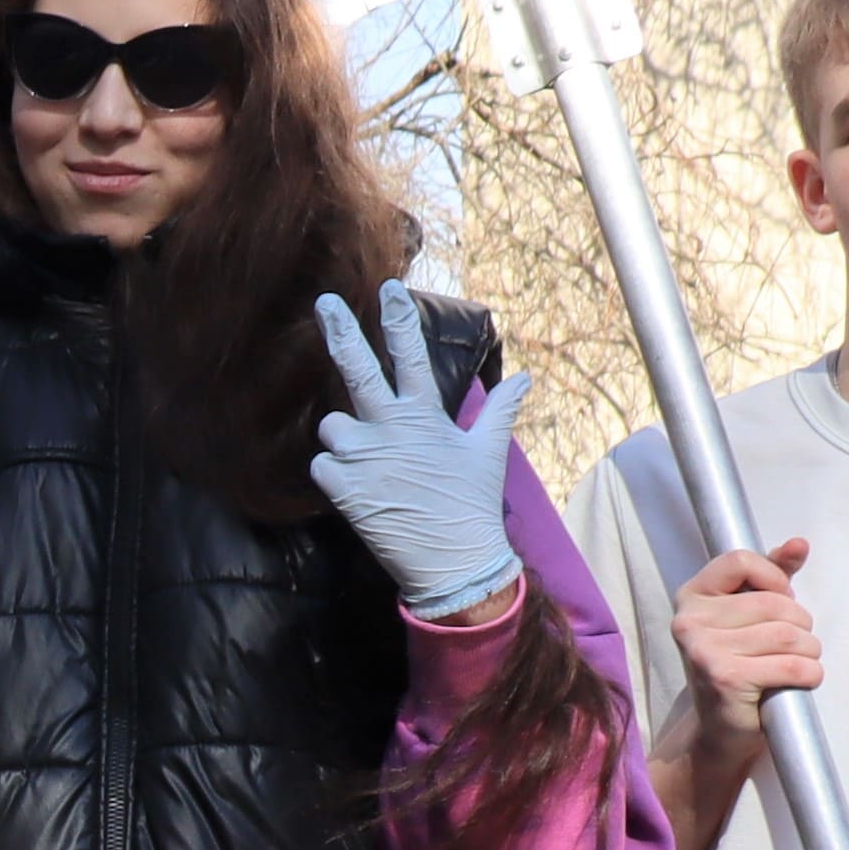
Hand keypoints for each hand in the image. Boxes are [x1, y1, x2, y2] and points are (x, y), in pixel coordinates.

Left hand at [305, 282, 531, 624]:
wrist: (452, 560)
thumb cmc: (470, 503)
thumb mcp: (488, 451)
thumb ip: (499, 409)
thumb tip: (526, 378)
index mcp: (424, 416)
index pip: (410, 356)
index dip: (399, 320)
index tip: (388, 289)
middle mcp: (388, 429)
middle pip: (356, 371)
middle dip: (340, 333)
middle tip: (324, 304)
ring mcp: (362, 457)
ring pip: (331, 425)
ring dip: (343, 436)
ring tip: (371, 462)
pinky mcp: (341, 487)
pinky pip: (321, 464)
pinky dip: (333, 471)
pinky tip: (357, 486)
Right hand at [674, 534, 820, 740]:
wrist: (722, 728)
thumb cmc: (742, 662)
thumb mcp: (752, 613)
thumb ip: (773, 574)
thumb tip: (798, 544)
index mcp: (692, 596)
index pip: (742, 560)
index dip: (774, 580)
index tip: (777, 602)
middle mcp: (689, 621)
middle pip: (777, 604)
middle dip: (801, 626)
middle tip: (790, 646)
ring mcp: (703, 651)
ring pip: (790, 636)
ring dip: (809, 653)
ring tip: (795, 664)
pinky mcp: (725, 678)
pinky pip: (792, 666)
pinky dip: (809, 674)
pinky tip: (798, 682)